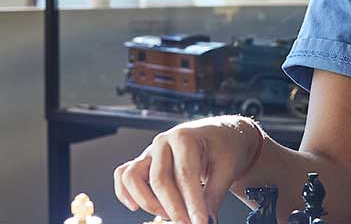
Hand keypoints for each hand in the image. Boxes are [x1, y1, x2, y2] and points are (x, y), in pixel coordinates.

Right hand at [113, 116, 264, 223]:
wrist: (222, 135)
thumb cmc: (225, 148)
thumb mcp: (226, 170)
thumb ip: (213, 196)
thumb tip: (204, 221)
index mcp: (185, 138)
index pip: (185, 175)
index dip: (192, 203)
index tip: (200, 222)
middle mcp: (163, 143)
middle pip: (159, 179)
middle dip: (173, 208)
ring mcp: (151, 152)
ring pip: (133, 176)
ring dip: (148, 201)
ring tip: (168, 216)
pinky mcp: (145, 162)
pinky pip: (124, 175)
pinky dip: (124, 192)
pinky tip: (135, 207)